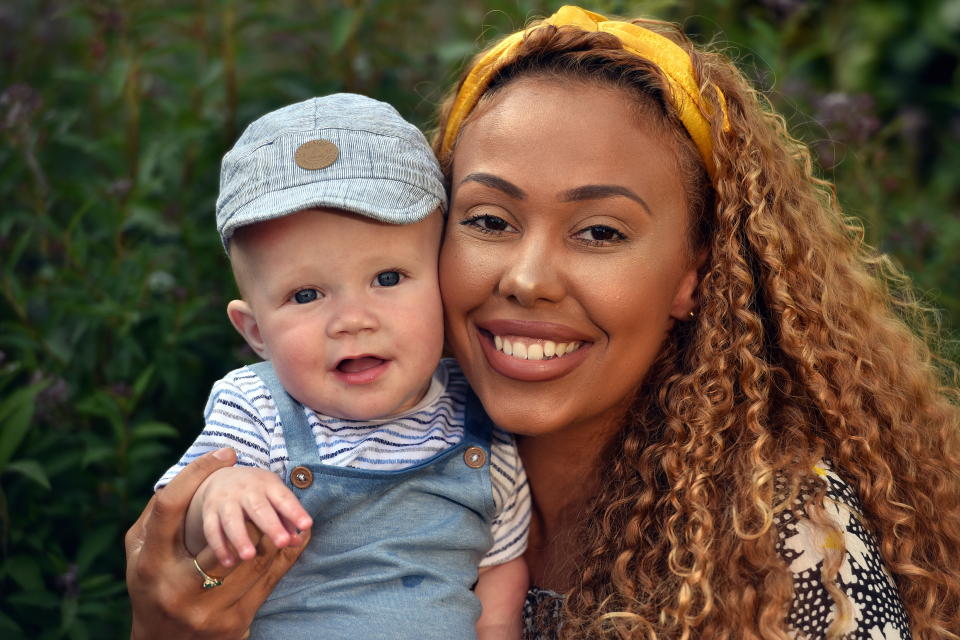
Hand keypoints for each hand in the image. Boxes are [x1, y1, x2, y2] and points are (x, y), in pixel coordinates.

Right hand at [125, 448, 311, 639]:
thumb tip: (190, 472)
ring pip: (255, 557)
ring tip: (287, 511)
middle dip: (252, 508)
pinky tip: (297, 537)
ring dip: (275, 529)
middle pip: (227, 533)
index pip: (172, 507)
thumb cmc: (150, 584)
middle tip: (264, 482)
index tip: (224, 452)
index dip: (198, 473)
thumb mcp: (139, 551)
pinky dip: (285, 554)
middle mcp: (179, 589)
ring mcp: (209, 610)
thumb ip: (157, 515)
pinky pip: (269, 580)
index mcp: (151, 564)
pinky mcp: (236, 623)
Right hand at [192, 466, 312, 566]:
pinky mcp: (209, 512)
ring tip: (249, 556)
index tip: (306, 524)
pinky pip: (211, 530)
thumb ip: (286, 518)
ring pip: (231, 519)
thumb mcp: (274, 496)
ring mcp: (226, 500)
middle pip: (258, 508)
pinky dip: (219, 547)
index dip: (295, 511)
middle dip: (270, 525)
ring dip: (240, 538)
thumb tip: (297, 540)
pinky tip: (229, 562)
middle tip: (282, 543)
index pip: (283, 498)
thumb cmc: (257, 492)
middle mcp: (246, 490)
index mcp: (268, 485)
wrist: (221, 478)